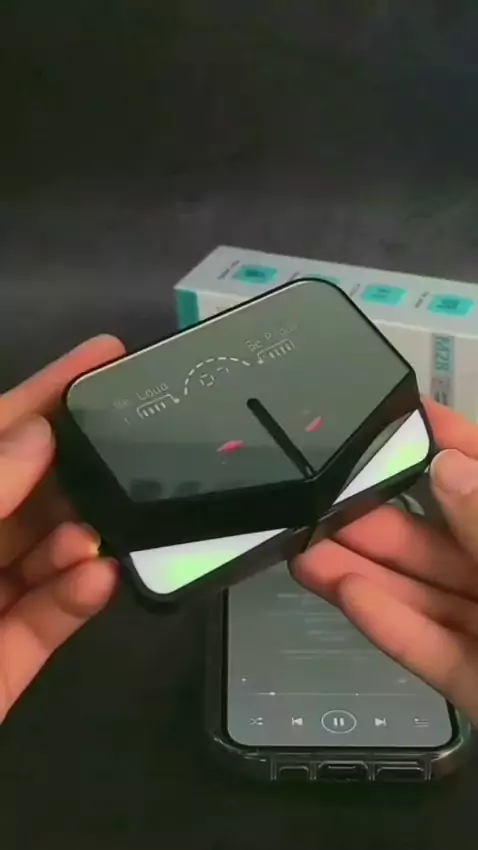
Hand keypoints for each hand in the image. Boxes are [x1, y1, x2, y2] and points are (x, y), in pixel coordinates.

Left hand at [0, 335, 125, 720]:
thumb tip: (39, 435)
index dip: (43, 393)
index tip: (104, 356)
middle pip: (27, 492)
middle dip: (78, 472)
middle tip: (133, 451)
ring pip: (43, 557)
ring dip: (76, 542)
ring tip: (97, 533)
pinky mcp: (3, 665)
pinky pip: (45, 625)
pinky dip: (75, 601)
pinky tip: (98, 579)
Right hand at [292, 399, 477, 725]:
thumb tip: (445, 464)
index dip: (441, 437)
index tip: (386, 411)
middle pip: (436, 537)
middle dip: (372, 518)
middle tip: (312, 500)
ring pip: (421, 593)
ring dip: (361, 572)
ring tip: (300, 552)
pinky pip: (430, 650)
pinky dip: (388, 625)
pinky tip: (345, 596)